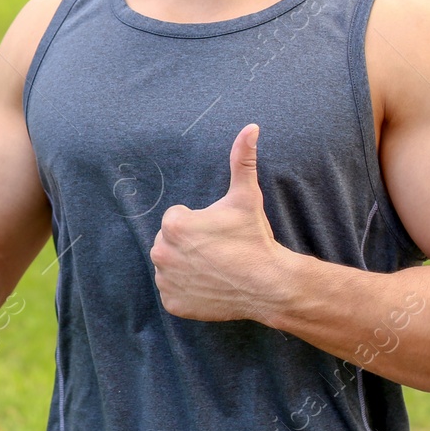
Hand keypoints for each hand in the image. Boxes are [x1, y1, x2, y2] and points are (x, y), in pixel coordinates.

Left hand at [150, 123, 292, 323]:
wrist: (268, 284)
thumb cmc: (254, 238)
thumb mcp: (246, 196)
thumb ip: (242, 160)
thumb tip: (251, 127)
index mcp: (173, 225)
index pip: (177, 219)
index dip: (200, 224)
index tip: (219, 233)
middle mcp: (161, 253)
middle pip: (170, 242)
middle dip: (190, 244)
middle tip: (219, 251)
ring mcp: (166, 281)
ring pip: (170, 266)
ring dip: (186, 265)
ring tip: (215, 267)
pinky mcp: (172, 303)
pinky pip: (173, 291)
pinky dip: (187, 290)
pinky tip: (209, 285)